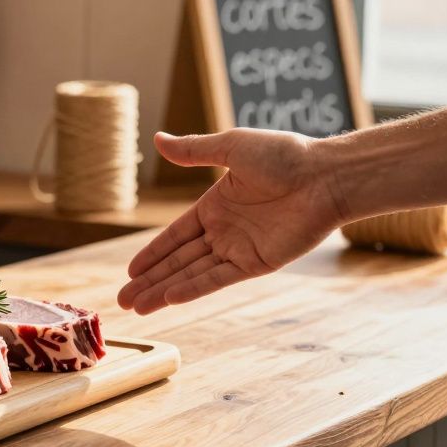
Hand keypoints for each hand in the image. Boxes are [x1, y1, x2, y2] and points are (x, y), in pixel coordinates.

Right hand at [118, 130, 347, 314]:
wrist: (325, 177)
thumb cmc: (284, 155)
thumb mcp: (231, 148)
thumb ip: (194, 151)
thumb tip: (157, 138)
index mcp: (215, 206)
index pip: (174, 236)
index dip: (152, 254)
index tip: (130, 271)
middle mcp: (224, 231)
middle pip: (177, 261)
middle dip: (149, 281)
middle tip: (121, 301)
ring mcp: (239, 249)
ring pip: (191, 274)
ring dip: (163, 291)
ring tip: (136, 308)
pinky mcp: (256, 263)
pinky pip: (217, 278)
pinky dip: (192, 288)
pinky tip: (168, 298)